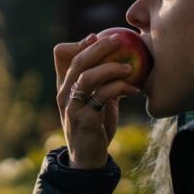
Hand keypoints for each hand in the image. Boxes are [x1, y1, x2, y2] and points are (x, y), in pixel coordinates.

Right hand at [54, 33, 139, 168]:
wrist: (88, 157)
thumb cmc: (96, 125)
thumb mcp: (95, 99)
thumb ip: (101, 81)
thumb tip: (120, 57)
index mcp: (64, 85)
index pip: (60, 54)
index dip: (79, 43)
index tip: (97, 37)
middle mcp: (64, 93)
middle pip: (78, 61)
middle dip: (100, 47)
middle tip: (120, 39)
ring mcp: (73, 107)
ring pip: (87, 77)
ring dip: (111, 68)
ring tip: (129, 67)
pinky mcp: (85, 119)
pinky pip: (102, 96)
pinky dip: (119, 88)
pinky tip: (133, 89)